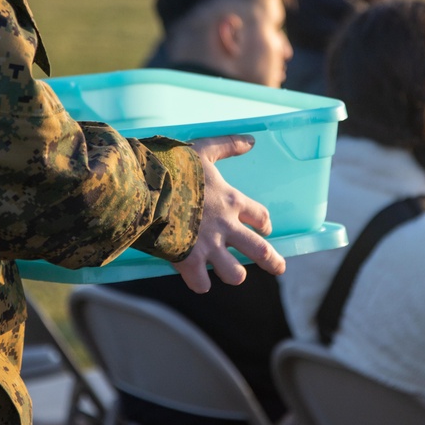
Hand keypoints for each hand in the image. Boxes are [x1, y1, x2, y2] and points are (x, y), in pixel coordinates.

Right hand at [172, 135, 285, 292]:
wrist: (144, 186)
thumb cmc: (172, 166)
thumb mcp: (203, 150)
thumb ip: (227, 145)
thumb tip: (252, 140)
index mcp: (231, 201)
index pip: (260, 216)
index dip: (265, 224)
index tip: (265, 229)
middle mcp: (225, 227)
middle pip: (260, 250)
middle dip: (273, 262)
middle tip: (279, 268)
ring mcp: (207, 246)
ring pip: (235, 274)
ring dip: (233, 274)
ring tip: (229, 272)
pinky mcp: (188, 260)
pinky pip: (201, 283)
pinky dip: (200, 283)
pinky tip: (197, 279)